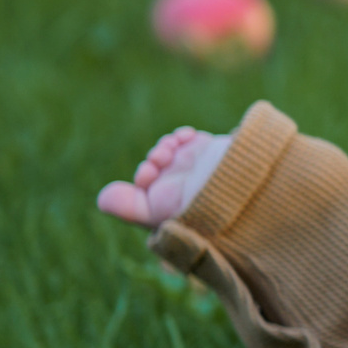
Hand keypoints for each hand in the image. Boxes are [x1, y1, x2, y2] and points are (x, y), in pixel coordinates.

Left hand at [97, 127, 229, 227]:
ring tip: (174, 145)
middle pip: (156, 163)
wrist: (245, 190)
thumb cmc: (200, 207)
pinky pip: (187, 139)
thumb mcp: (157, 212)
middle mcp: (178, 187)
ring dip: (167, 144)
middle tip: (162, 157)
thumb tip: (102, 197)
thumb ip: (127, 206)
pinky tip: (187, 136)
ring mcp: (193, 169)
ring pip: (168, 149)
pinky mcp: (210, 153)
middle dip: (156, 157)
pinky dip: (183, 135)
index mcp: (166, 204)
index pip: (146, 183)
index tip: (150, 174)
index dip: (144, 173)